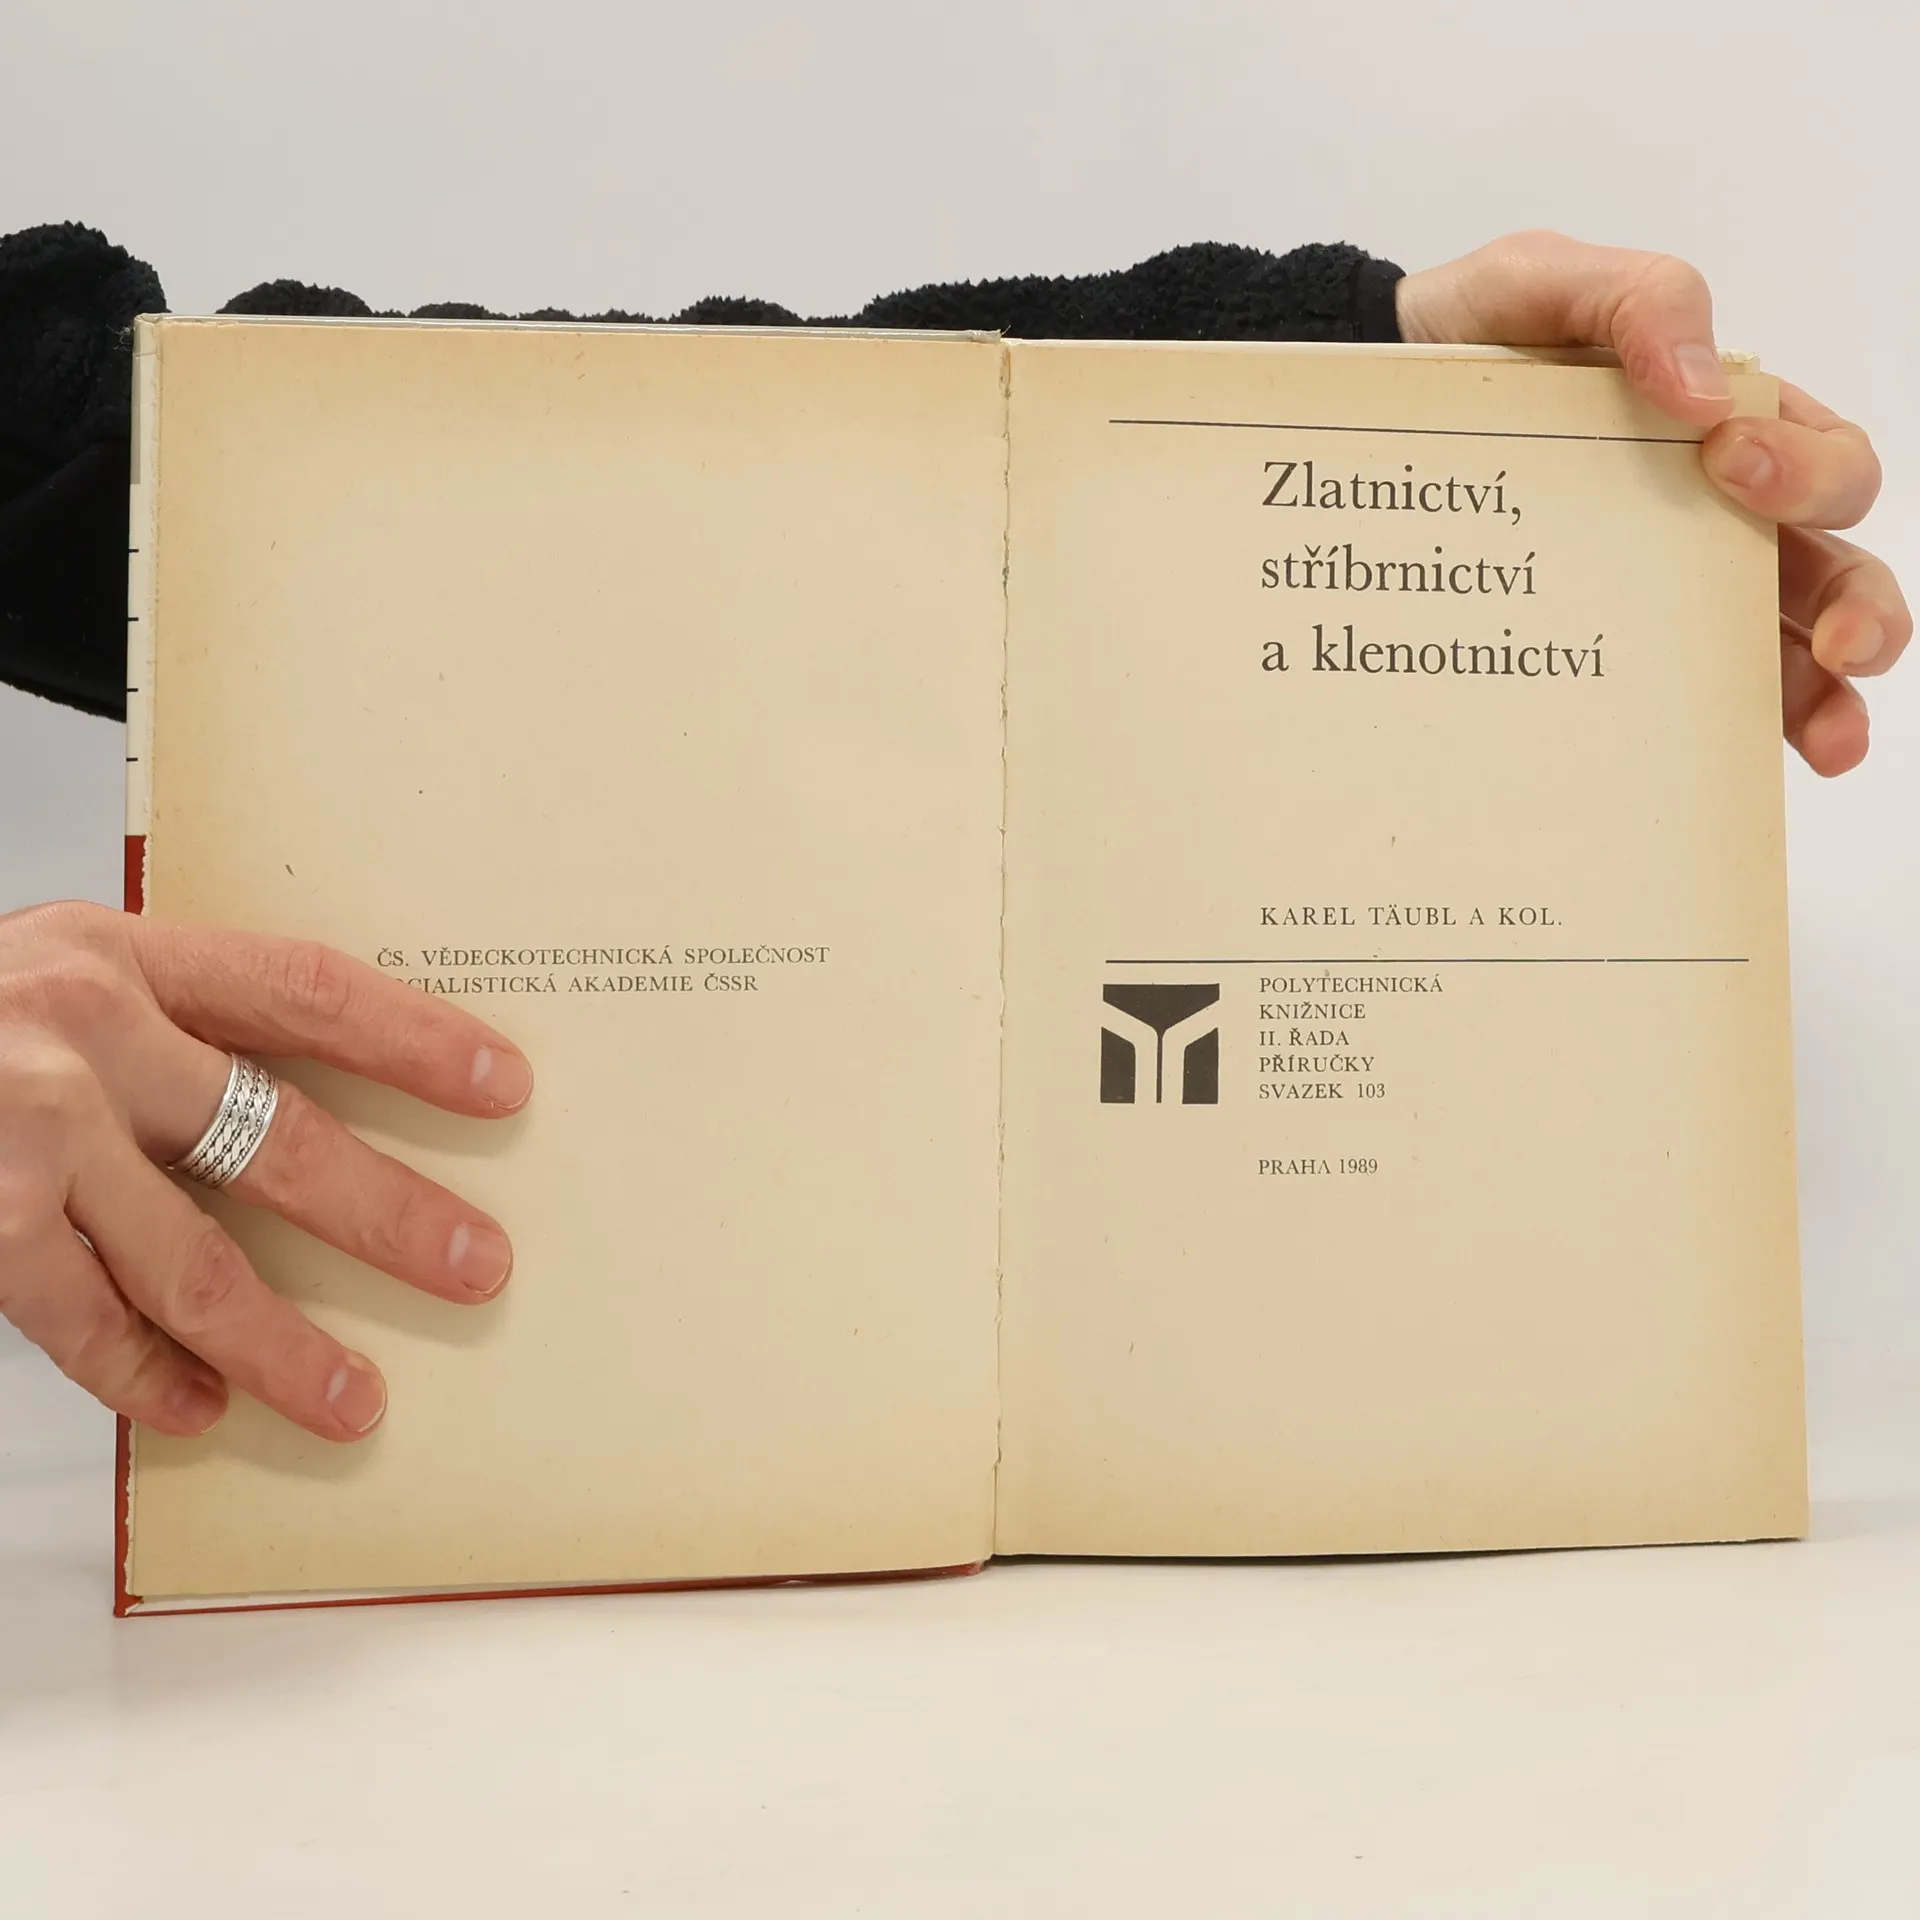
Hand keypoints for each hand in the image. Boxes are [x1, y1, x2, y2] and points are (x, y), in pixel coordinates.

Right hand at [0, 902, 530, 1440]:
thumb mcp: (49, 979)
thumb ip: (159, 1028)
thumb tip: (293, 1109)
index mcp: (119, 956)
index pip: (303, 991)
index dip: (412, 1038)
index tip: (502, 1084)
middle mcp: (80, 1034)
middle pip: (281, 1134)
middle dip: (390, 1215)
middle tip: (477, 1265)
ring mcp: (22, 1133)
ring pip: (192, 1258)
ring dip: (281, 1342)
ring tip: (357, 1397)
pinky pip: (80, 1320)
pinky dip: (144, 1372)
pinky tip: (198, 1406)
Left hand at [1396, 230, 1902, 776]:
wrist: (1371, 391)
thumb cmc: (1475, 335)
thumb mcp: (1546, 283)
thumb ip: (1635, 301)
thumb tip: (1704, 387)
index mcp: (1726, 426)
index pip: (1820, 459)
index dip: (1806, 470)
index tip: (1729, 462)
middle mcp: (1712, 515)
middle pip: (1827, 567)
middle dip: (1857, 606)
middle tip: (1840, 640)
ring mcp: (1658, 586)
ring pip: (1775, 649)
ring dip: (1818, 698)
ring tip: (1831, 740)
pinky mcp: (1596, 638)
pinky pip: (1670, 696)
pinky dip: (1715, 732)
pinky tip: (1723, 765)